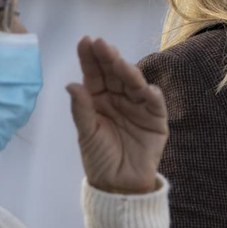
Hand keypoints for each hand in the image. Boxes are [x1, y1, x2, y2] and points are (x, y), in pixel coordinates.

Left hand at [66, 36, 167, 193]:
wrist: (119, 186)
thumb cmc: (99, 159)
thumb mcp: (86, 134)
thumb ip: (81, 110)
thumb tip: (71, 84)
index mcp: (98, 98)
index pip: (94, 74)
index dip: (90, 58)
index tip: (85, 41)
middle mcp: (119, 98)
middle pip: (114, 74)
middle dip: (109, 59)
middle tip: (102, 45)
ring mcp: (138, 107)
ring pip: (135, 84)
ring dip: (129, 73)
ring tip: (121, 64)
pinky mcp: (156, 120)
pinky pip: (155, 104)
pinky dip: (151, 96)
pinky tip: (146, 90)